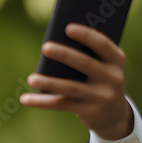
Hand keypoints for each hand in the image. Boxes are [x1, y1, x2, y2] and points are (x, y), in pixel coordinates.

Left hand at [20, 23, 133, 140]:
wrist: (114, 114)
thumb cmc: (99, 79)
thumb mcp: (101, 66)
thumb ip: (85, 54)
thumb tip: (53, 42)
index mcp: (116, 60)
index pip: (103, 45)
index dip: (86, 36)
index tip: (67, 27)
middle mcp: (113, 78)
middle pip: (86, 65)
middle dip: (65, 55)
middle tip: (45, 47)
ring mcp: (102, 97)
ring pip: (72, 88)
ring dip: (50, 83)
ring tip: (31, 79)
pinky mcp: (89, 112)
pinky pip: (62, 104)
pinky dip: (42, 102)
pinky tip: (25, 99)